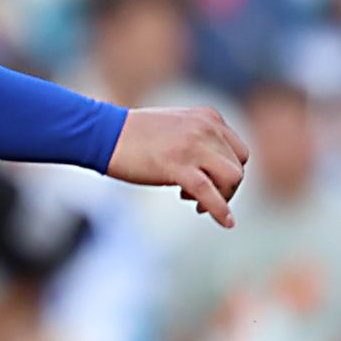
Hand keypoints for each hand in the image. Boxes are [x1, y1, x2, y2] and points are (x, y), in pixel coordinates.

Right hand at [105, 107, 249, 227]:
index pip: (237, 151)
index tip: (212, 185)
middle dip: (226, 188)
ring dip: (223, 197)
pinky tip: (226, 223)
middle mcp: (206, 128)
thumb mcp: (176, 127)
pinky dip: (221, 211)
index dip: (228, 172)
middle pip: (238, 167)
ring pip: (232, 178)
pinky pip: (211, 193)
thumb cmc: (133, 134)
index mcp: (208, 117)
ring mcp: (194, 146)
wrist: (103, 133)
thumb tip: (212, 169)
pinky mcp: (179, 166)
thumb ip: (198, 139)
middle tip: (203, 199)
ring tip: (198, 205)